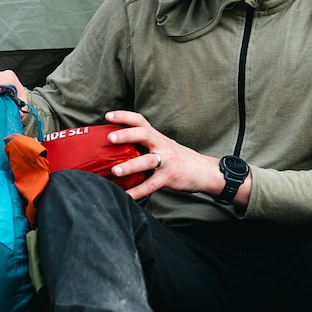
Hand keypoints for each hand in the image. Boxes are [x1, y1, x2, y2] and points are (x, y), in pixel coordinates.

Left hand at [103, 110, 225, 200]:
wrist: (203, 170)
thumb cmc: (178, 158)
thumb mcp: (163, 145)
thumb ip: (144, 144)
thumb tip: (116, 148)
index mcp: (157, 137)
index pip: (140, 121)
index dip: (124, 116)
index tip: (108, 116)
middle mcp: (162, 145)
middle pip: (144, 135)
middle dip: (126, 135)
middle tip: (110, 137)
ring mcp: (166, 161)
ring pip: (147, 161)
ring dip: (130, 165)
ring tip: (115, 170)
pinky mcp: (169, 177)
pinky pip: (151, 185)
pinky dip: (138, 191)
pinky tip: (126, 195)